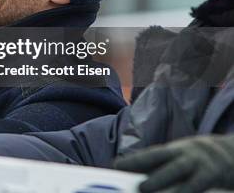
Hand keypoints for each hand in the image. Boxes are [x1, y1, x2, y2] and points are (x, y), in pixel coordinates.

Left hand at [114, 134, 233, 192]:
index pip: (151, 154)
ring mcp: (201, 165)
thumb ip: (157, 166)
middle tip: (140, 187)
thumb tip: (130, 176)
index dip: (134, 160)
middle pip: (168, 163)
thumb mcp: (177, 157)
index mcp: (173, 149)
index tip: (116, 166)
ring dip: (169, 187)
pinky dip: (187, 192)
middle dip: (154, 175)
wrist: (229, 152)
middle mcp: (186, 155)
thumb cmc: (193, 159)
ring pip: (183, 176)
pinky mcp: (213, 176)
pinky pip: (199, 186)